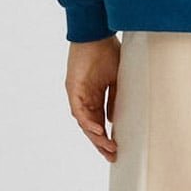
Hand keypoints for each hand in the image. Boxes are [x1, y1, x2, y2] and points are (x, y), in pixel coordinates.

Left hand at [65, 35, 120, 160]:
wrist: (96, 34)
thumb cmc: (107, 52)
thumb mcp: (115, 79)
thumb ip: (114, 99)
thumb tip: (113, 120)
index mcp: (94, 96)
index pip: (99, 122)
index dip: (106, 137)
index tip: (116, 150)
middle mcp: (84, 98)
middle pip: (91, 127)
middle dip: (101, 143)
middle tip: (112, 156)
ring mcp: (78, 95)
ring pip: (85, 123)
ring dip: (96, 136)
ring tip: (108, 148)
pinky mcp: (73, 89)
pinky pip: (79, 111)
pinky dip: (88, 122)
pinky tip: (98, 130)